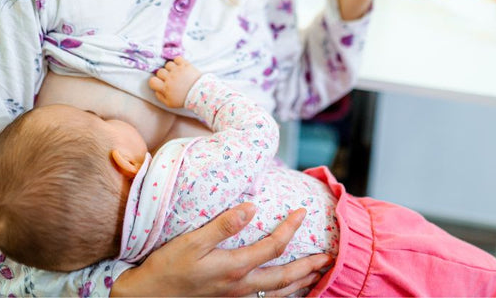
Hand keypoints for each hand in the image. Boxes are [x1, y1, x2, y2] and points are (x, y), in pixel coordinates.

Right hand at [111, 204, 330, 296]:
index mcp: (234, 268)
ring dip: (301, 284)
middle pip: (285, 278)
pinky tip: (286, 292)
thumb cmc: (166, 268)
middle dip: (309, 266)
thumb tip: (251, 207)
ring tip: (316, 275)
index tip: (302, 212)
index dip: (291, 228)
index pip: (273, 246)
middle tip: (328, 257)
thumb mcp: (191, 242)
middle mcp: (240, 287)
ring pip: (278, 295)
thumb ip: (223, 225)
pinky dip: (282, 297)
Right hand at [148, 57, 201, 108]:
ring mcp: (178, 71)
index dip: (155, 82)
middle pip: (160, 71)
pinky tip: (180, 67)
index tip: (160, 83)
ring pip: (168, 64)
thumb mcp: (169, 104)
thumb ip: (160, 97)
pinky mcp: (186, 65)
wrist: (200, 94)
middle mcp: (170, 78)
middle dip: (163, 75)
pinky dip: (178, 61)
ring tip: (176, 73)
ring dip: (171, 68)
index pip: (152, 81)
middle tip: (170, 79)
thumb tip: (155, 90)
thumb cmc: (184, 99)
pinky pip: (177, 58)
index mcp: (165, 88)